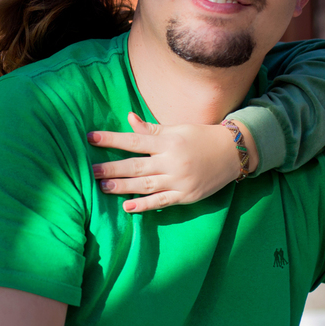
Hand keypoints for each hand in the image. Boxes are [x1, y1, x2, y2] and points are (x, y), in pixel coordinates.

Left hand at [87, 113, 242, 212]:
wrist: (233, 153)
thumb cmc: (201, 137)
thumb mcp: (177, 129)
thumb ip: (151, 129)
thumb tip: (128, 118)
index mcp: (168, 141)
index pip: (134, 140)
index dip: (111, 140)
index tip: (91, 138)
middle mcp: (172, 161)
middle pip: (136, 166)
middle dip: (112, 168)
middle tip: (91, 171)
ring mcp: (179, 180)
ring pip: (145, 185)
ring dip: (123, 187)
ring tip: (103, 187)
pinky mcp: (186, 195)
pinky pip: (161, 201)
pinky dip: (144, 205)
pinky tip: (127, 207)